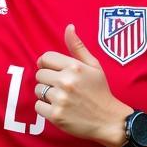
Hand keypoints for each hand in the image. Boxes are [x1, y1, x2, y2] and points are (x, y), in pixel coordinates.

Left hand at [35, 24, 124, 146]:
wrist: (108, 119)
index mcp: (75, 67)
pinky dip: (45, 108)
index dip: (47, 64)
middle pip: (40, 74)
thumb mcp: (94, 66)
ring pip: (38, 90)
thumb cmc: (100, 91)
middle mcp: (66, 81)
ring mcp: (60, 99)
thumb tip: (69, 27)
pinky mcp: (55, 115)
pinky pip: (38, 106)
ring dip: (46, 94)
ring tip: (62, 98)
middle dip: (48, 80)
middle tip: (61, 87)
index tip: (52, 71)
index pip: (46, 58)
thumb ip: (78, 47)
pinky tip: (60, 108)